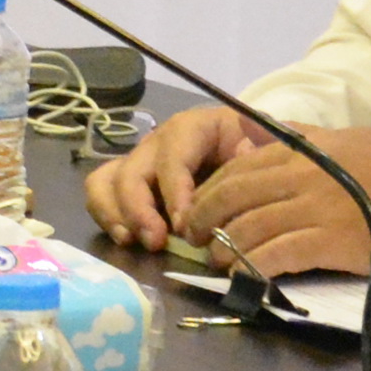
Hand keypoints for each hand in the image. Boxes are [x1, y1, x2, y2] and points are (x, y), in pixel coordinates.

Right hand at [84, 104, 262, 251]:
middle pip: (133, 169)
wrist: (257, 162)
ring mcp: (140, 163)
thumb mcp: (270, 144)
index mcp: (194, 127)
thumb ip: (262, 146)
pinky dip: (106, 215)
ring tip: (133, 241)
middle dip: (139, 208)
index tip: (184, 227)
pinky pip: (100, 192)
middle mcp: (159, 142)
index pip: (174, 156)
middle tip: (156, 242)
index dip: (174, 192)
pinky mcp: (129, 185)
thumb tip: (247, 150)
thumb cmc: (260, 153)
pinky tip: (126, 239)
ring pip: (106, 179)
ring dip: (115, 212)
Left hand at [188, 124, 370, 279]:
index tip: (196, 208)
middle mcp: (305, 175)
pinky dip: (255, 265)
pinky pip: (280, 253)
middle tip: (192, 238)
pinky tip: (244, 276)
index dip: (210, 190)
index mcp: (305, 150)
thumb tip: (256, 129)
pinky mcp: (334, 241)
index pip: (240, 167)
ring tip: (216, 261)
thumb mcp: (345, 140)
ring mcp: (318, 208)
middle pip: (236, 195)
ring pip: (252, 226)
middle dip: (205, 218)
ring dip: (226, 247)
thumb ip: (300, 138)